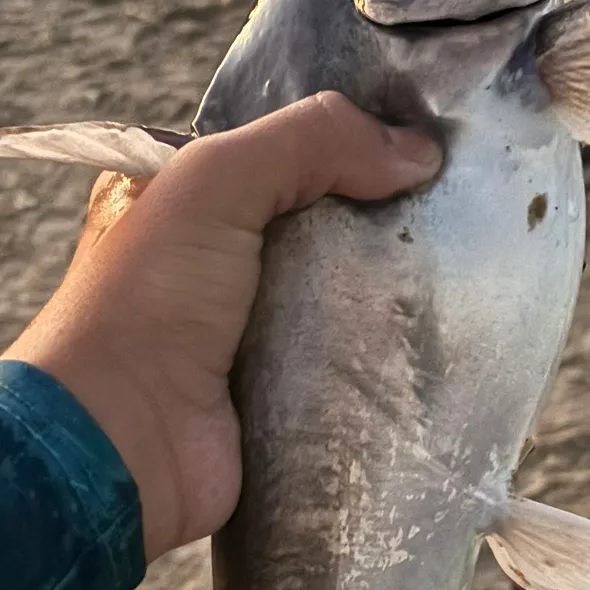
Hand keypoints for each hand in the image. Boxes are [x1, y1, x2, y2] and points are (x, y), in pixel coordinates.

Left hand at [5, 93, 442, 560]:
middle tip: (459, 208)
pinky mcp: (290, 398)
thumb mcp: (211, 182)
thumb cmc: (147, 301)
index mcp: (189, 201)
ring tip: (469, 269)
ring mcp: (258, 336)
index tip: (430, 141)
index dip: (351, 144)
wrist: (120, 448)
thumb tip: (418, 150)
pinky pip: (357, 367)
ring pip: (351, 297)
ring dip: (400, 292)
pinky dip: (394, 357)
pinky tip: (446, 336)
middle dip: (388, 220)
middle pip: (330, 226)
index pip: (287, 155)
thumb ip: (307, 141)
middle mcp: (223, 264)